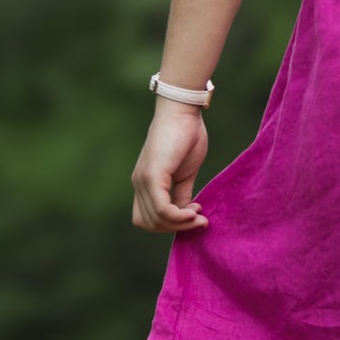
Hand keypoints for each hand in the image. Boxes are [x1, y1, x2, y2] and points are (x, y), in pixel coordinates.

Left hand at [130, 98, 211, 233]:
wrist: (183, 111)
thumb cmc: (186, 136)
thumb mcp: (185, 173)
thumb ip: (182, 194)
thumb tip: (186, 214)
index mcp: (145, 183)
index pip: (148, 218)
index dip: (169, 224)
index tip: (194, 216)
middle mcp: (139, 183)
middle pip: (149, 223)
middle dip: (175, 227)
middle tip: (199, 220)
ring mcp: (143, 179)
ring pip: (155, 219)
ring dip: (179, 224)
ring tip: (199, 216)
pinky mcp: (153, 175)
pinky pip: (162, 209)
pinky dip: (179, 216)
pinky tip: (194, 211)